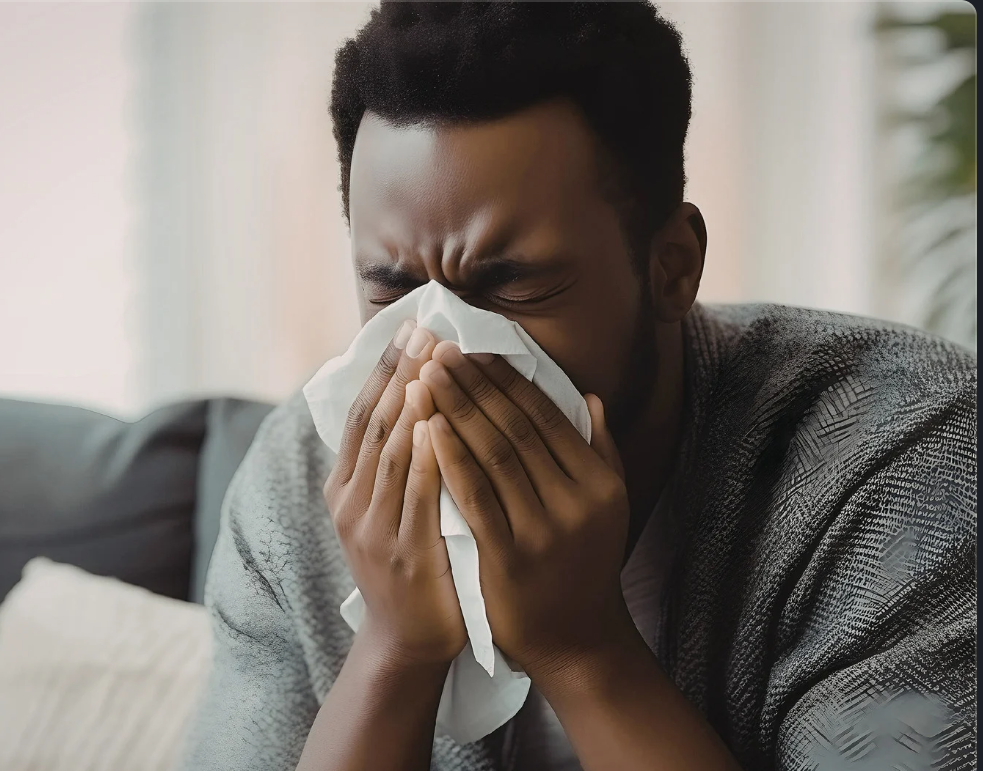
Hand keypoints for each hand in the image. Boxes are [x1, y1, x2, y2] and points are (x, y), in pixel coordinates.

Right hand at [324, 323, 467, 668]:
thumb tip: (417, 400)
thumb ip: (395, 461)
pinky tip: (436, 426)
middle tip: (425, 328)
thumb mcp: (388, 508)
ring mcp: (372, 528)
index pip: (364, 413)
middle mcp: (351, 501)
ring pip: (390, 452)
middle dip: (400, 372)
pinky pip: (412, 496)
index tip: (411, 327)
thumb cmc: (409, 563)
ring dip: (410, 404)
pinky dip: (422, 458)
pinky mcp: (401, 552)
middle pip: (375, 423)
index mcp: (346, 487)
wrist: (406, 638)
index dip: (386, 368)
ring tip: (431, 361)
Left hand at [418, 342, 634, 678]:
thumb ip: (601, 451)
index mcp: (599, 482)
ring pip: (494, 455)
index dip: (507, 380)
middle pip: (515, 427)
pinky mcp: (509, 557)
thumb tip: (590, 397)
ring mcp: (543, 530)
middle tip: (440, 351)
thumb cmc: (586, 565)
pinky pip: (475, 498)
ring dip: (457, 410)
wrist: (575, 639)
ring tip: (427, 375)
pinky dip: (451, 459)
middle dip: (474, 385)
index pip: (546, 416)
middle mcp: (575, 501)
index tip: (475, 351)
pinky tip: (429, 429)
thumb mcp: (608, 507)